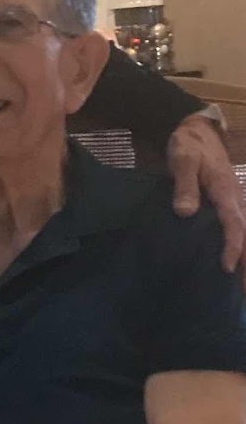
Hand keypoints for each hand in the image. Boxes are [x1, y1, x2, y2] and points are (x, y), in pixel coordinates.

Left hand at [167, 112, 245, 272]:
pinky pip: (240, 229)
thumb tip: (185, 212)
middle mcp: (237, 201)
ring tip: (243, 287)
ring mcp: (236, 203)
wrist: (198, 131)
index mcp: (226, 193)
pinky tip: (236, 263)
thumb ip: (184, 186)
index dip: (232, 247)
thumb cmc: (189, 146)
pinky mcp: (230, 205)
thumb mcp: (183, 161)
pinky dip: (242, 246)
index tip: (226, 267)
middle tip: (245, 292)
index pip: (234, 225)